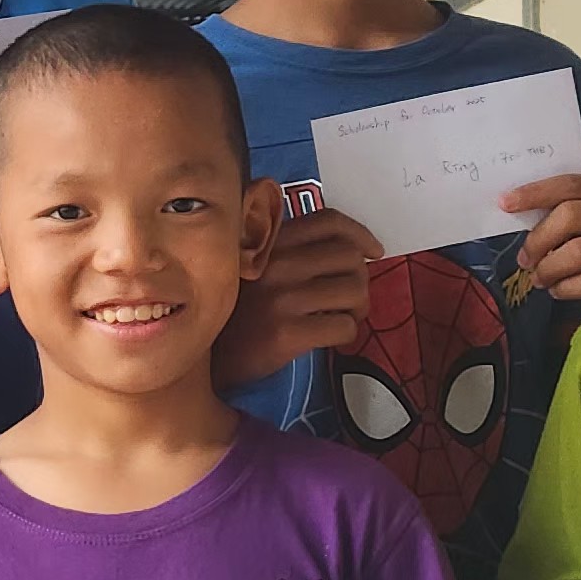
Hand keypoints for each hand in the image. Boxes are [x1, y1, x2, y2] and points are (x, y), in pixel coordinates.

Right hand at [211, 207, 377, 388]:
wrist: (207, 357)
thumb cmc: (237, 311)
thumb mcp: (255, 267)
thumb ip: (290, 250)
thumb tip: (355, 251)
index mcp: (269, 242)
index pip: (329, 222)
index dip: (360, 234)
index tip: (373, 251)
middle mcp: (276, 263)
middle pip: (350, 257)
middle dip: (361, 279)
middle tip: (351, 299)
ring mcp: (281, 298)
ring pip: (354, 290)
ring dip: (358, 308)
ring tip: (343, 317)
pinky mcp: (285, 333)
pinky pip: (344, 326)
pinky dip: (347, 333)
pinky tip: (331, 338)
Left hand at [502, 168, 580, 302]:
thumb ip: (579, 210)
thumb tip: (522, 214)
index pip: (571, 184)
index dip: (534, 193)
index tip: (505, 204)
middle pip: (571, 216)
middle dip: (538, 240)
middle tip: (525, 259)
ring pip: (578, 252)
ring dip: (549, 268)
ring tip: (540, 278)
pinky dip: (566, 288)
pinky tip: (560, 290)